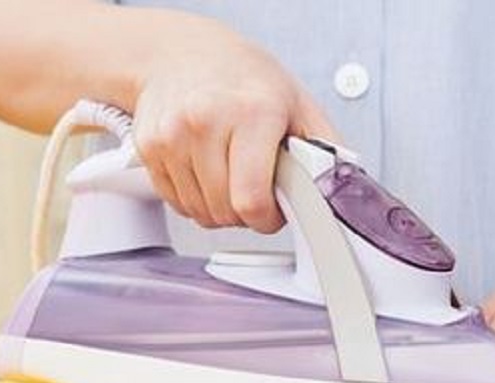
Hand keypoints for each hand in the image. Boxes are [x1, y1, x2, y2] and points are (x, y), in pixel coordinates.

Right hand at [132, 20, 337, 232]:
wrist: (180, 53)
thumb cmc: (243, 78)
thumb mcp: (298, 104)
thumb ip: (325, 150)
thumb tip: (344, 188)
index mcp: (251, 113)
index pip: (252, 200)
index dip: (267, 218)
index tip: (273, 211)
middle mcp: (206, 121)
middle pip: (226, 211)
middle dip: (246, 213)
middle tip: (254, 189)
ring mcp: (173, 135)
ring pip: (201, 212)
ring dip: (220, 208)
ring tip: (230, 176)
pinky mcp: (150, 148)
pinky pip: (177, 202)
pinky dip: (194, 199)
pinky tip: (205, 172)